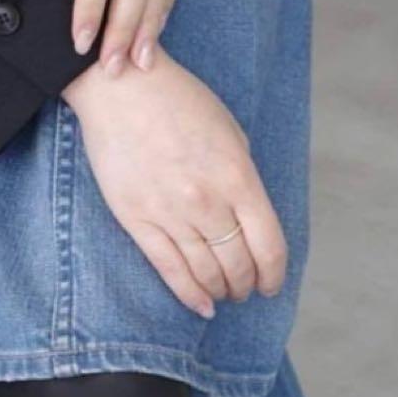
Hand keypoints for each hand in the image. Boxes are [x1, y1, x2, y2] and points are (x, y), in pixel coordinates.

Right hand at [62, 48, 287, 317]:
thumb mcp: (231, 134)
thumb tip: (249, 221)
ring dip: (222, 289)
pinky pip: (169, 269)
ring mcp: (171, 214)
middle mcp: (207, 201)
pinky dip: (190, 294)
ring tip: (227, 294)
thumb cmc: (180, 103)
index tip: (273, 283)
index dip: (275, 273)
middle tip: (247, 289)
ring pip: (206, 272)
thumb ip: (243, 180)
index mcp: (238, 177)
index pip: (269, 245)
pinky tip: (203, 306)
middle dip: (248, 283)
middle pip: (238, 263)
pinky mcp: (138, 220)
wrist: (122, 90)